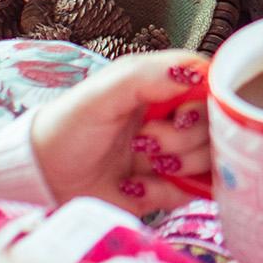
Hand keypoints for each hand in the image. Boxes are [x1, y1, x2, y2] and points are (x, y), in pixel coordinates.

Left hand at [27, 53, 212, 216]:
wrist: (44, 178)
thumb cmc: (68, 127)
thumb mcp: (102, 93)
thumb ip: (147, 75)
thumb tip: (196, 70)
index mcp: (164, 86)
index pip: (212, 86)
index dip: (207, 103)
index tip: (181, 115)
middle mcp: (175, 118)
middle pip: (217, 126)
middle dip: (184, 139)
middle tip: (146, 142)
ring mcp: (176, 154)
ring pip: (212, 160)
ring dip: (178, 166)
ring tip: (140, 165)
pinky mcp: (171, 188)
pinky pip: (194, 192)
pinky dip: (168, 193)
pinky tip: (138, 188)